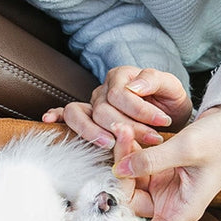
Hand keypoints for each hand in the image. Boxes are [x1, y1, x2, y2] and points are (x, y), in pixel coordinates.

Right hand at [43, 66, 192, 148]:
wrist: (169, 118)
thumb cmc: (168, 105)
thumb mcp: (172, 89)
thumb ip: (155, 81)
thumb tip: (132, 87)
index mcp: (121, 76)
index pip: (120, 94)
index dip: (140, 111)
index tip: (161, 124)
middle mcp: (103, 89)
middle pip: (102, 109)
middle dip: (126, 128)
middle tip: (150, 139)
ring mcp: (91, 104)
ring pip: (79, 114)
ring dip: (94, 132)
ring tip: (110, 144)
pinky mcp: (86, 118)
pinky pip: (66, 114)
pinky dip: (55, 115)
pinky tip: (48, 119)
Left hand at [108, 102, 220, 220]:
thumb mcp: (190, 148)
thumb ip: (151, 160)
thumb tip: (117, 170)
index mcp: (180, 212)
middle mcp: (168, 204)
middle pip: (128, 202)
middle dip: (118, 175)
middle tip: (120, 139)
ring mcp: (161, 187)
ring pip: (126, 182)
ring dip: (122, 158)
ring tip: (124, 131)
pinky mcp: (158, 171)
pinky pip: (133, 167)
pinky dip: (128, 152)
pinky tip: (129, 134)